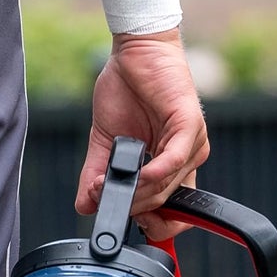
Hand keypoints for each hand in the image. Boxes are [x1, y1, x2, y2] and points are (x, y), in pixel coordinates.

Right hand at [76, 29, 208, 242]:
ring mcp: (192, 142)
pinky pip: (176, 159)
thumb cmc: (126, 89)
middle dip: (130, 206)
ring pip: (169, 185)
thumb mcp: (104, 140)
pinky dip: (155, 172)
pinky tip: (136, 174)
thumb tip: (84, 204)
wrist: (134, 52)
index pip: (175, 211)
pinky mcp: (189, 124)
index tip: (125, 221)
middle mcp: (187, 157)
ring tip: (104, 185)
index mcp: (171, 165)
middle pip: (164, 202)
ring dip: (137, 191)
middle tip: (100, 197)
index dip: (154, 225)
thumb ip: (96, 174)